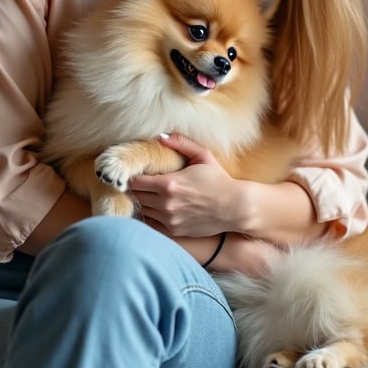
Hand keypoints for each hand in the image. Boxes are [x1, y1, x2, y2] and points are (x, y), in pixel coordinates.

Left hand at [128, 133, 248, 236]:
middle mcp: (166, 204)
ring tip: (148, 195)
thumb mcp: (203, 156)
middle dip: (136, 189)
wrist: (235, 208)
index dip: (132, 177)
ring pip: (143, 211)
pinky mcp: (174, 231)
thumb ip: (181, 143)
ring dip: (143, 203)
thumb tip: (160, 137)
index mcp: (169, 184)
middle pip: (136, 197)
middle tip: (139, 183)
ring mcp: (169, 219)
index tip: (134, 173)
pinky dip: (150, 216)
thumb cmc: (219, 179)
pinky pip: (151, 224)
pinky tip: (156, 208)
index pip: (135, 182)